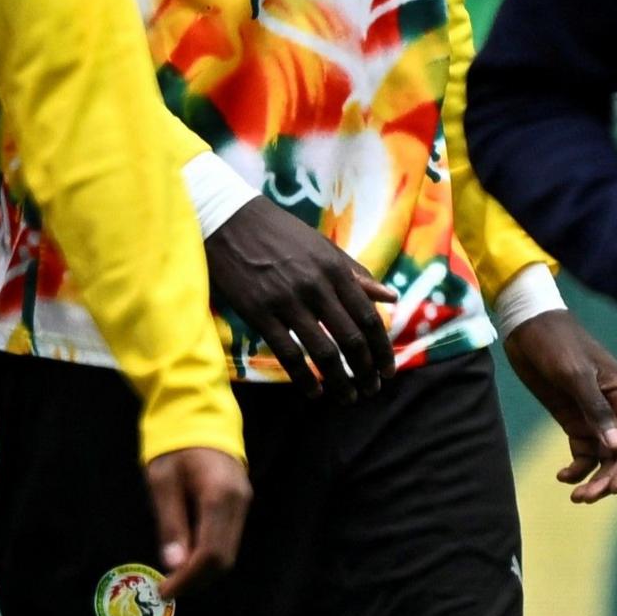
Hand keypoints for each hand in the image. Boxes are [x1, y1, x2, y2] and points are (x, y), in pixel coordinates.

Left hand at [142, 446, 249, 599]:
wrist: (197, 413)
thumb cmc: (173, 444)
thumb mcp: (162, 480)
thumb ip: (170, 522)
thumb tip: (173, 564)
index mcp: (220, 498)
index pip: (211, 554)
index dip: (189, 578)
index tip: (165, 590)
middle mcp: (239, 504)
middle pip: (224, 558)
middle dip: (196, 578)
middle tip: (167, 587)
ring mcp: (244, 503)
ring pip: (228, 550)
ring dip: (202, 568)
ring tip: (173, 575)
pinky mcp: (240, 502)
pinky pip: (227, 537)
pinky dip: (208, 552)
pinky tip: (186, 554)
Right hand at [203, 198, 392, 399]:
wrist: (225, 219)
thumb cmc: (277, 231)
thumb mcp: (322, 246)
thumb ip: (355, 273)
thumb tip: (391, 296)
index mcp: (334, 270)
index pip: (369, 318)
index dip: (382, 350)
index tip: (387, 370)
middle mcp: (316, 287)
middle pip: (351, 339)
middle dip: (366, 371)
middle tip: (371, 389)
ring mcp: (286, 301)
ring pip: (323, 352)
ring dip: (340, 381)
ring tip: (347, 397)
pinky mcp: (258, 312)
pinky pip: (287, 353)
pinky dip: (304, 378)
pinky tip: (313, 392)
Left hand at [504, 310, 616, 502]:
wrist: (527, 326)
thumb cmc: (555, 342)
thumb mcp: (574, 373)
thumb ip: (595, 409)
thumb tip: (616, 447)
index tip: (613, 486)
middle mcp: (615, 409)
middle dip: (610, 478)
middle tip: (586, 497)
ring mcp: (595, 415)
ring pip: (604, 457)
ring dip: (594, 478)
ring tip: (575, 496)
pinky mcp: (574, 418)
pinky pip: (584, 451)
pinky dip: (577, 467)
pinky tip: (563, 476)